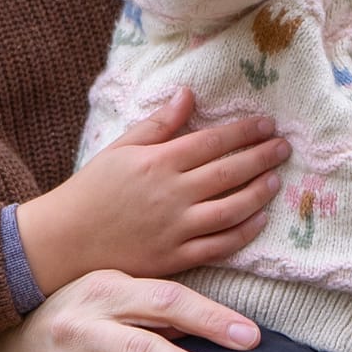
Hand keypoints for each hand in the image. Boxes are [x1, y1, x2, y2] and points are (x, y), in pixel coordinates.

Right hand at [17, 89, 287, 293]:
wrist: (66, 240)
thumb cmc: (93, 189)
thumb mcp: (121, 148)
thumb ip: (158, 124)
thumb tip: (188, 94)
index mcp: (159, 162)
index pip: (213, 142)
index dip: (244, 132)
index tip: (267, 124)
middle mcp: (172, 194)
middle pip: (229, 172)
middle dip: (262, 157)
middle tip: (284, 147)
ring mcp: (175, 228)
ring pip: (231, 209)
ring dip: (259, 193)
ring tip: (276, 179)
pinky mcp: (174, 257)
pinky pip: (219, 246)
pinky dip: (243, 233)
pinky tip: (259, 220)